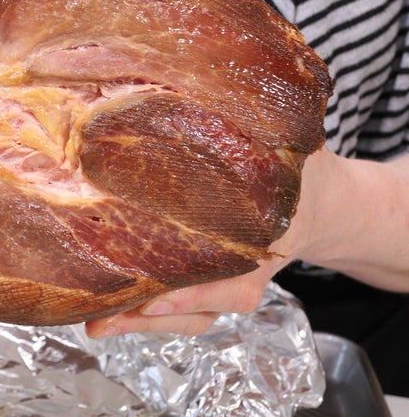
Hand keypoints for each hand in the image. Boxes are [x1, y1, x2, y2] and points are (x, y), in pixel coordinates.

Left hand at [86, 150, 324, 337]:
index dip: (187, 291)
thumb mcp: (282, 144)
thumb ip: (255, 129)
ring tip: (96, 323)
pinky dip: (146, 314)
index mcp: (263, 238)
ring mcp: (227, 286)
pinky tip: (107, 312)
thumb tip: (220, 92)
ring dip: (139, 321)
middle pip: (195, 305)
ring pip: (184, 315)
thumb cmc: (293, 168)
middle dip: (146, 315)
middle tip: (101, 321)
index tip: (151, 297)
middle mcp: (244, 272)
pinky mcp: (209, 287)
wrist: (320, 203)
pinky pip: (181, 311)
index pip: (227, 278)